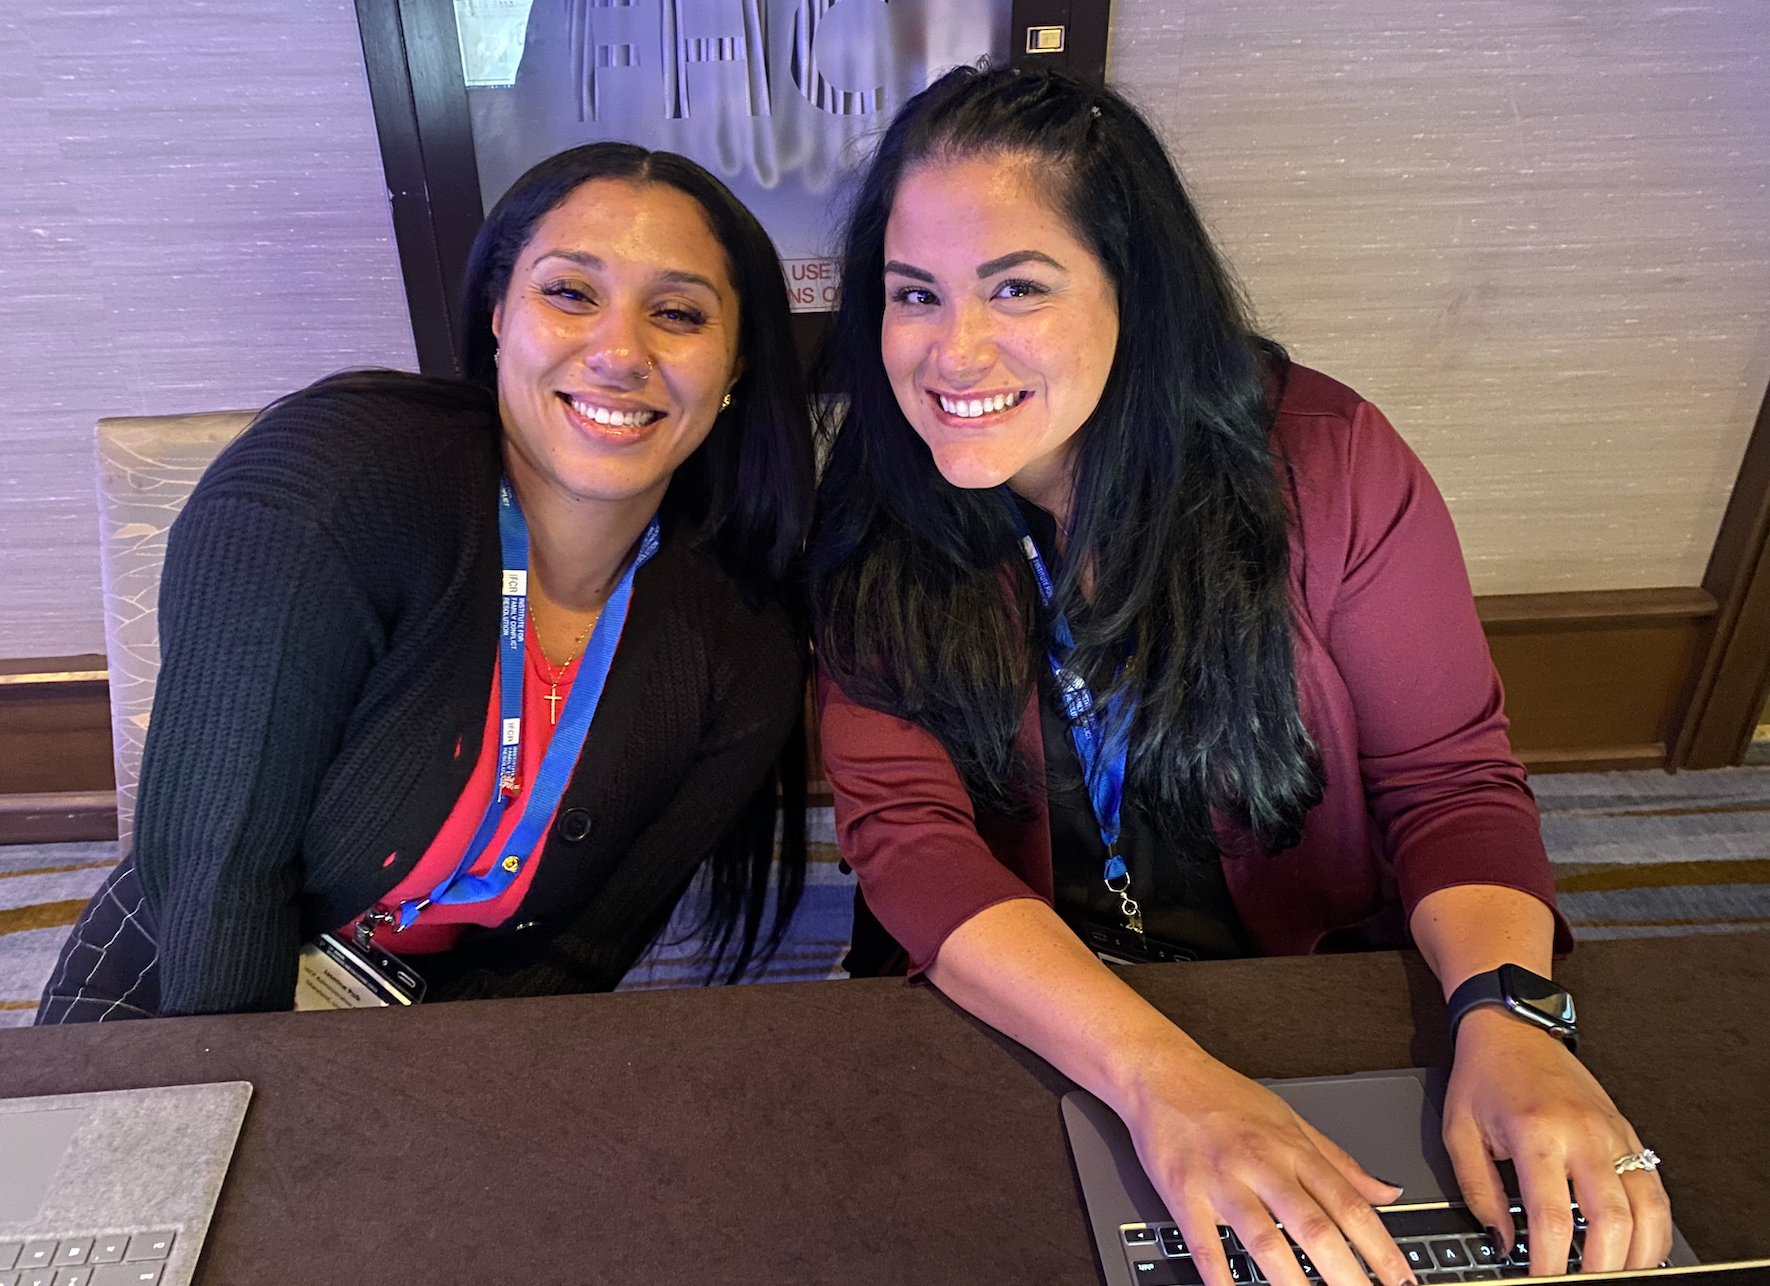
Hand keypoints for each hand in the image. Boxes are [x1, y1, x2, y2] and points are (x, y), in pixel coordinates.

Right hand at [1119, 1044, 1417, 1285]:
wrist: (1162, 1072)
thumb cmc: (1225, 1097)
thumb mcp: (1291, 1121)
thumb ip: (1340, 1162)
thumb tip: (1389, 1192)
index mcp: (1294, 1149)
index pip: (1349, 1204)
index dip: (1381, 1248)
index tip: (1403, 1281)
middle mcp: (1263, 1164)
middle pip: (1314, 1226)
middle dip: (1347, 1274)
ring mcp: (1223, 1180)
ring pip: (1264, 1238)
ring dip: (1292, 1282)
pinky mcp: (1184, 1193)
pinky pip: (1204, 1242)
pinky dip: (1219, 1275)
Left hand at [1444, 1008, 1672, 1274]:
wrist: (1512, 1027)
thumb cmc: (1484, 1075)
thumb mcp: (1460, 1131)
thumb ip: (1479, 1192)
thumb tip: (1501, 1241)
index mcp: (1536, 1132)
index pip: (1551, 1216)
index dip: (1549, 1261)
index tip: (1540, 1280)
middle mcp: (1583, 1134)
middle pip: (1610, 1221)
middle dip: (1599, 1266)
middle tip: (1580, 1283)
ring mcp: (1613, 1133)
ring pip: (1646, 1210)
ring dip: (1635, 1254)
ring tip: (1611, 1273)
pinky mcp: (1628, 1133)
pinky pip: (1655, 1190)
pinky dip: (1655, 1227)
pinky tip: (1639, 1248)